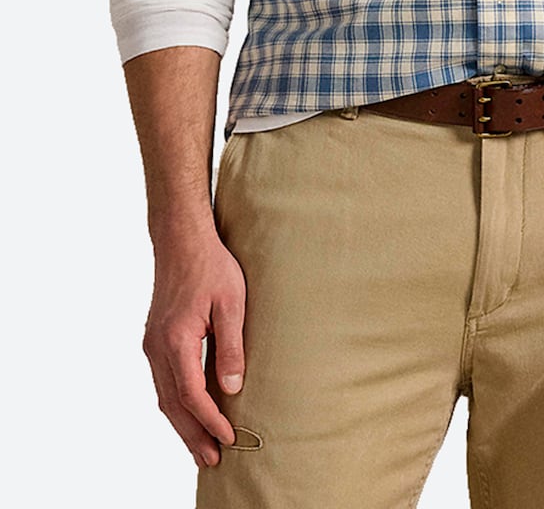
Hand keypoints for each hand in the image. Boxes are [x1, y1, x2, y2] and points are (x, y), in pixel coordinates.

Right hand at [142, 230, 246, 468]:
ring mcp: (151, 344)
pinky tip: (189, 413)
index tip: (229, 438)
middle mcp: (156, 347)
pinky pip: (162, 382)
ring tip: (201, 447)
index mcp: (175, 340)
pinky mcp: (154, 339)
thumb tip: (233, 389)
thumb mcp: (231, 303)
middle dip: (192, 435)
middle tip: (212, 461)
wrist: (181, 240)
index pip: (191, 395)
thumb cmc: (211, 266)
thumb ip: (231, 347)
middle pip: (172, 405)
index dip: (210, 420)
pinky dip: (175, 404)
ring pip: (164, 396)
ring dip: (182, 424)